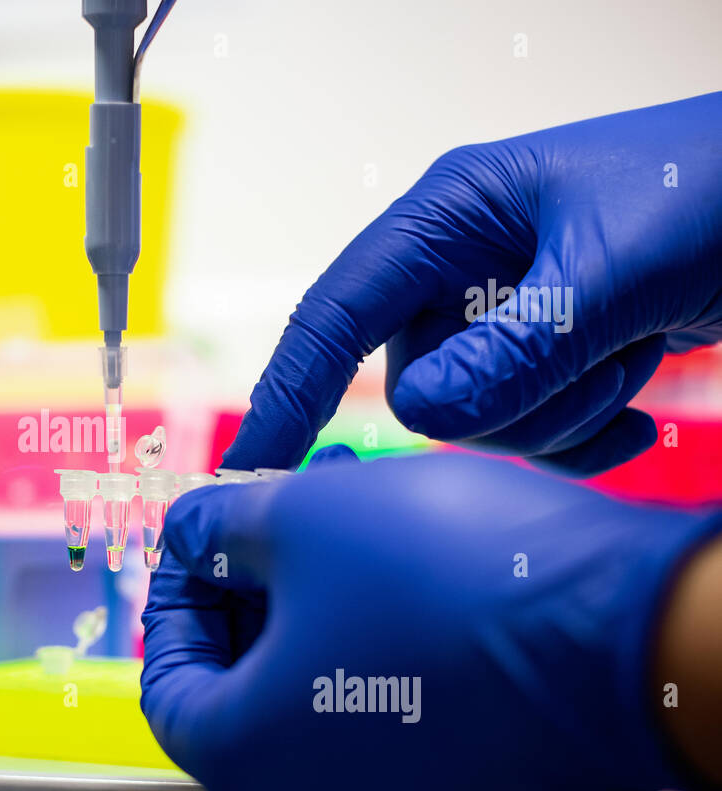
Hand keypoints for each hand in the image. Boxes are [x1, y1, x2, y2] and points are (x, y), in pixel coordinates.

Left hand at [141, 447, 721, 790]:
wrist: (631, 639)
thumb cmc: (451, 581)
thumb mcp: (300, 519)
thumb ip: (213, 527)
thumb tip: (185, 531)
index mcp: (244, 756)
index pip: (164, 679)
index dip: (173, 595)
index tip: (199, 539)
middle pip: (238, 684)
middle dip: (248, 582)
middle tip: (270, 513)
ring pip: (309, 688)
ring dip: (307, 596)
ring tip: (338, 510)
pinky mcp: (451, 785)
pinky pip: (374, 708)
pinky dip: (361, 634)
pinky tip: (392, 560)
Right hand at [224, 92, 721, 476]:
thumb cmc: (715, 184)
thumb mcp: (617, 267)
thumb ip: (519, 345)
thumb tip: (424, 414)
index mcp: (449, 217)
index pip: (337, 312)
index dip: (287, 391)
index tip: (252, 470)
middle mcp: (462, 268)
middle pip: (420, 387)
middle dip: (504, 406)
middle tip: (593, 364)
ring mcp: (505, 316)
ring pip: (477, 421)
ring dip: (559, 415)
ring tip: (634, 358)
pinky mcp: (546, 356)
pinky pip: (528, 432)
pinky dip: (582, 438)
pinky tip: (637, 412)